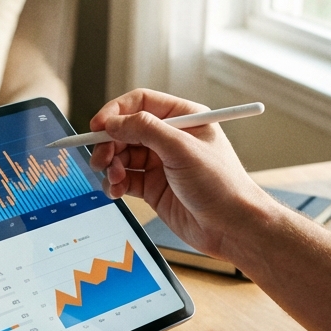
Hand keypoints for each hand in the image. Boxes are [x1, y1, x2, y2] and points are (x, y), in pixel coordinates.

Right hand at [89, 89, 274, 261]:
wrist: (232, 228)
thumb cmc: (222, 185)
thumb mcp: (182, 149)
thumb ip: (145, 130)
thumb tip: (114, 122)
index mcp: (184, 118)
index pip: (141, 103)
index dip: (116, 112)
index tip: (99, 126)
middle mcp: (170, 137)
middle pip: (126, 130)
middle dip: (109, 143)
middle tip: (101, 159)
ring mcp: (160, 163)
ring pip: (122, 155)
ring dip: (112, 166)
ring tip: (114, 178)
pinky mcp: (153, 187)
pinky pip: (124, 178)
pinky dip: (115, 183)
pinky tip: (116, 190)